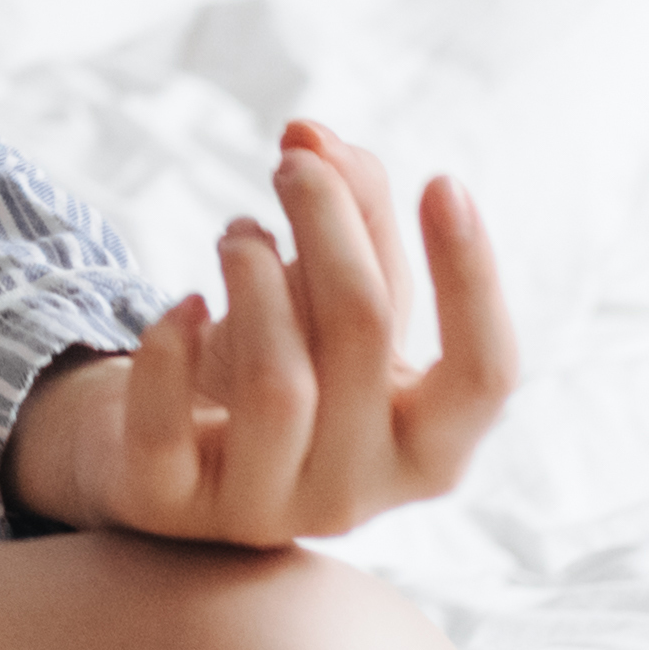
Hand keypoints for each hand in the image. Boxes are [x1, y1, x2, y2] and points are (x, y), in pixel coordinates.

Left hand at [5, 118, 519, 548]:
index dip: (473, 277)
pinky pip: (167, 426)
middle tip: (294, 161)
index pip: (487, 375)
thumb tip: (315, 136)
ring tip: (238, 233)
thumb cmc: (279, 360)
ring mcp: (262, 513)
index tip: (442, 180)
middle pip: (366, 333)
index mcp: (425, 449)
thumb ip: (352, 214)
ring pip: (279, 383)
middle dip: (328, 220)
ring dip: (254, 273)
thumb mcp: (332, 295)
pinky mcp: (168, 508)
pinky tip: (180, 305)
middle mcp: (356, 495)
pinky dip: (171, 345)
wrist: (161, 456)